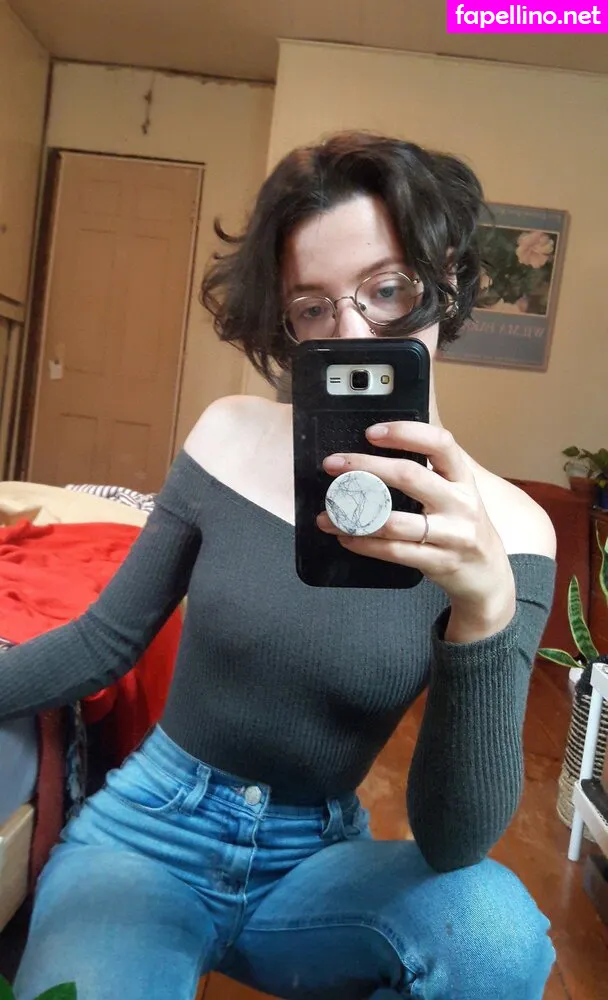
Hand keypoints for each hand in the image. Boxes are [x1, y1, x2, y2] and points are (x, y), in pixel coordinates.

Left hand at [317, 421, 515, 642]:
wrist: (488, 575)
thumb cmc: (462, 525)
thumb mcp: (456, 492)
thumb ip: (429, 470)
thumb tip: (381, 446)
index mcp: (463, 478)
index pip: (440, 444)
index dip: (405, 434)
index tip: (372, 432)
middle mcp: (461, 503)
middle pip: (409, 476)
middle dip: (366, 467)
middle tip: (333, 465)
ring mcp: (452, 535)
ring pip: (395, 521)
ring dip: (354, 516)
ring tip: (328, 512)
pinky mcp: (439, 562)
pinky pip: (394, 551)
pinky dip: (364, 543)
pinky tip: (345, 536)